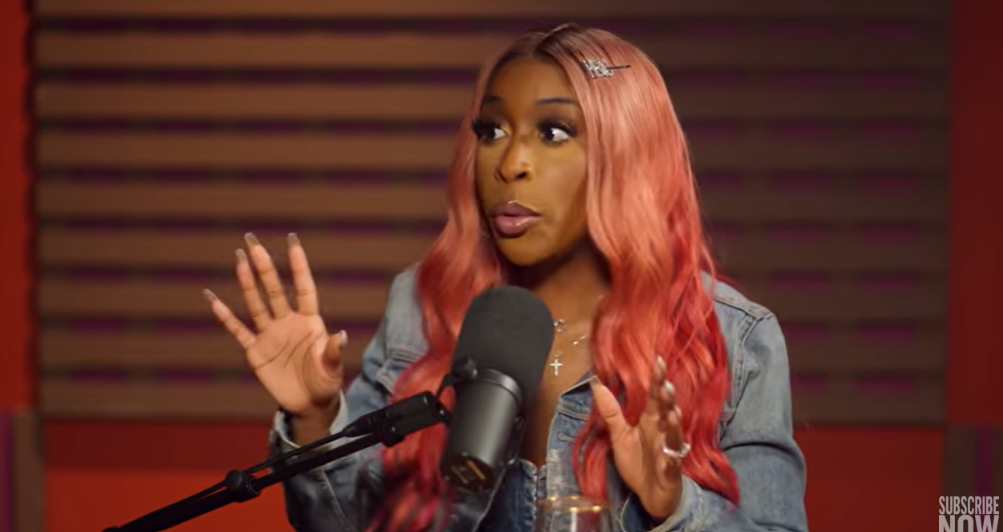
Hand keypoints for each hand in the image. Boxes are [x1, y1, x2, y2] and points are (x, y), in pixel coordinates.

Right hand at [204, 232, 345, 420]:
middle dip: (264, 266)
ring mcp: (270, 335)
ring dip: (247, 283)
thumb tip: (341, 335)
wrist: (309, 403)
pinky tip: (213, 299)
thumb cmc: (326, 382)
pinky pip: (238, 330)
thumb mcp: (332, 367)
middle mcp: (288, 322)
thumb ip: (332, 351)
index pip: (303, 288)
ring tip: (238, 259)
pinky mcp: (256, 351)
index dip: (298, 266)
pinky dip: (226, 316)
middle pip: (274, 289)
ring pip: (256, 303)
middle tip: (252, 242)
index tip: (292, 242)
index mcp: (309, 321)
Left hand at [590, 357, 685, 520]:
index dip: (658, 380)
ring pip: (674, 434)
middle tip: (665, 385)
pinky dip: (671, 458)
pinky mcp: (671, 470)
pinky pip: (672, 463)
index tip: (659, 360)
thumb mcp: (620, 436)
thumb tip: (594, 382)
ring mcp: (669, 450)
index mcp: (652, 421)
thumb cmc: (638, 463)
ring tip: (671, 412)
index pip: (656, 397)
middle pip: (667, 411)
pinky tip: (670, 454)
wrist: (651, 495)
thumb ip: (610, 411)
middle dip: (668, 399)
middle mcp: (663, 431)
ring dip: (673, 424)